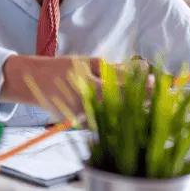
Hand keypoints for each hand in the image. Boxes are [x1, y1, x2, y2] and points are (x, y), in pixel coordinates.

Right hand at [0, 56, 152, 117]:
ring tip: (145, 99)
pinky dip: (118, 116)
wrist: (32, 82)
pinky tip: (126, 108)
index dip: (144, 88)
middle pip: (126, 109)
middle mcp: (88, 108)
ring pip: (117, 119)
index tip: (157, 83)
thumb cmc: (62, 68)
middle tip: (157, 92)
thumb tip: (143, 68)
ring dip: (133, 110)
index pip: (125, 92)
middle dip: (143, 101)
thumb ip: (116, 69)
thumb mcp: (89, 63)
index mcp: (90, 89)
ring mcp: (84, 120)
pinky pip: (106, 123)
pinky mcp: (82, 127)